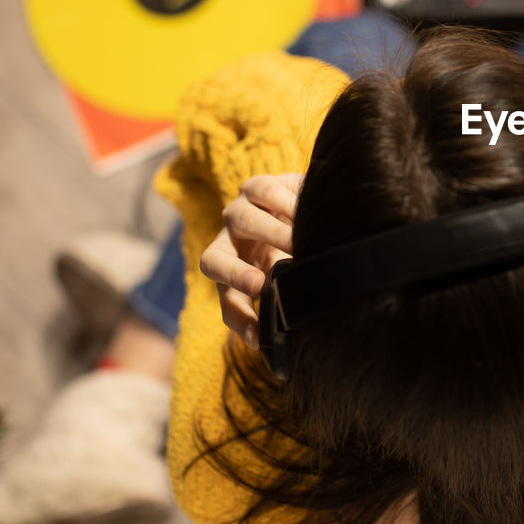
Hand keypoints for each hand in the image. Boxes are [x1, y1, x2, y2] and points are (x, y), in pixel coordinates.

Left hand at [198, 173, 301, 348]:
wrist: (309, 202)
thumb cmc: (299, 246)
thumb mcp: (291, 273)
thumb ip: (289, 293)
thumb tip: (300, 331)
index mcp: (234, 272)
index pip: (227, 301)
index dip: (239, 319)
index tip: (258, 338)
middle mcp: (230, 242)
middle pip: (213, 260)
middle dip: (233, 273)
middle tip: (260, 284)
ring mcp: (241, 210)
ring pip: (242, 220)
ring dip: (269, 232)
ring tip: (297, 242)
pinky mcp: (259, 185)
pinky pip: (264, 191)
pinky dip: (286, 203)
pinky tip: (308, 212)